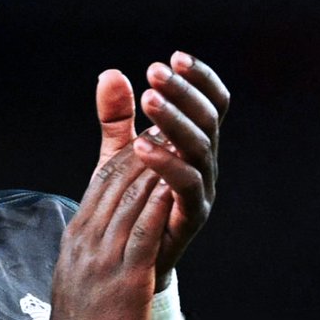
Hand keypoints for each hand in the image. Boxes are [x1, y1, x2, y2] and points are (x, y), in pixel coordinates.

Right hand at [42, 143, 172, 319]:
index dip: (131, 148)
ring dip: (157, 167)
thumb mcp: (81, 262)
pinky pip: (143, 234)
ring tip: (179, 141)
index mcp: (80, 229)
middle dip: (147, 148)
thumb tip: (103, 208)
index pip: (105, 177)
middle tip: (173, 120)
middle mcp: (89, 235)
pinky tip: (172, 187)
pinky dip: (158, 206)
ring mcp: (105, 255)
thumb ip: (95, 230)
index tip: (154, 127)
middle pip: (119, 179)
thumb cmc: (82, 314)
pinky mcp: (125, 277)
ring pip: (133, 199)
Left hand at [95, 53, 228, 282]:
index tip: (174, 57)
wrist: (125, 262)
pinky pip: (186, 186)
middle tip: (156, 70)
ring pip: (200, 147)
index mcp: (193, 145)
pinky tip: (142, 146)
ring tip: (148, 98)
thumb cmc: (128, 205)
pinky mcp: (190, 217)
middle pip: (207, 119)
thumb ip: (116, 118)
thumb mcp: (116, 155)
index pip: (209, 103)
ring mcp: (201, 191)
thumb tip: (110, 73)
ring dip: (175, 119)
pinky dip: (166, 163)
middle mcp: (204, 164)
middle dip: (183, 92)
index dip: (199, 79)